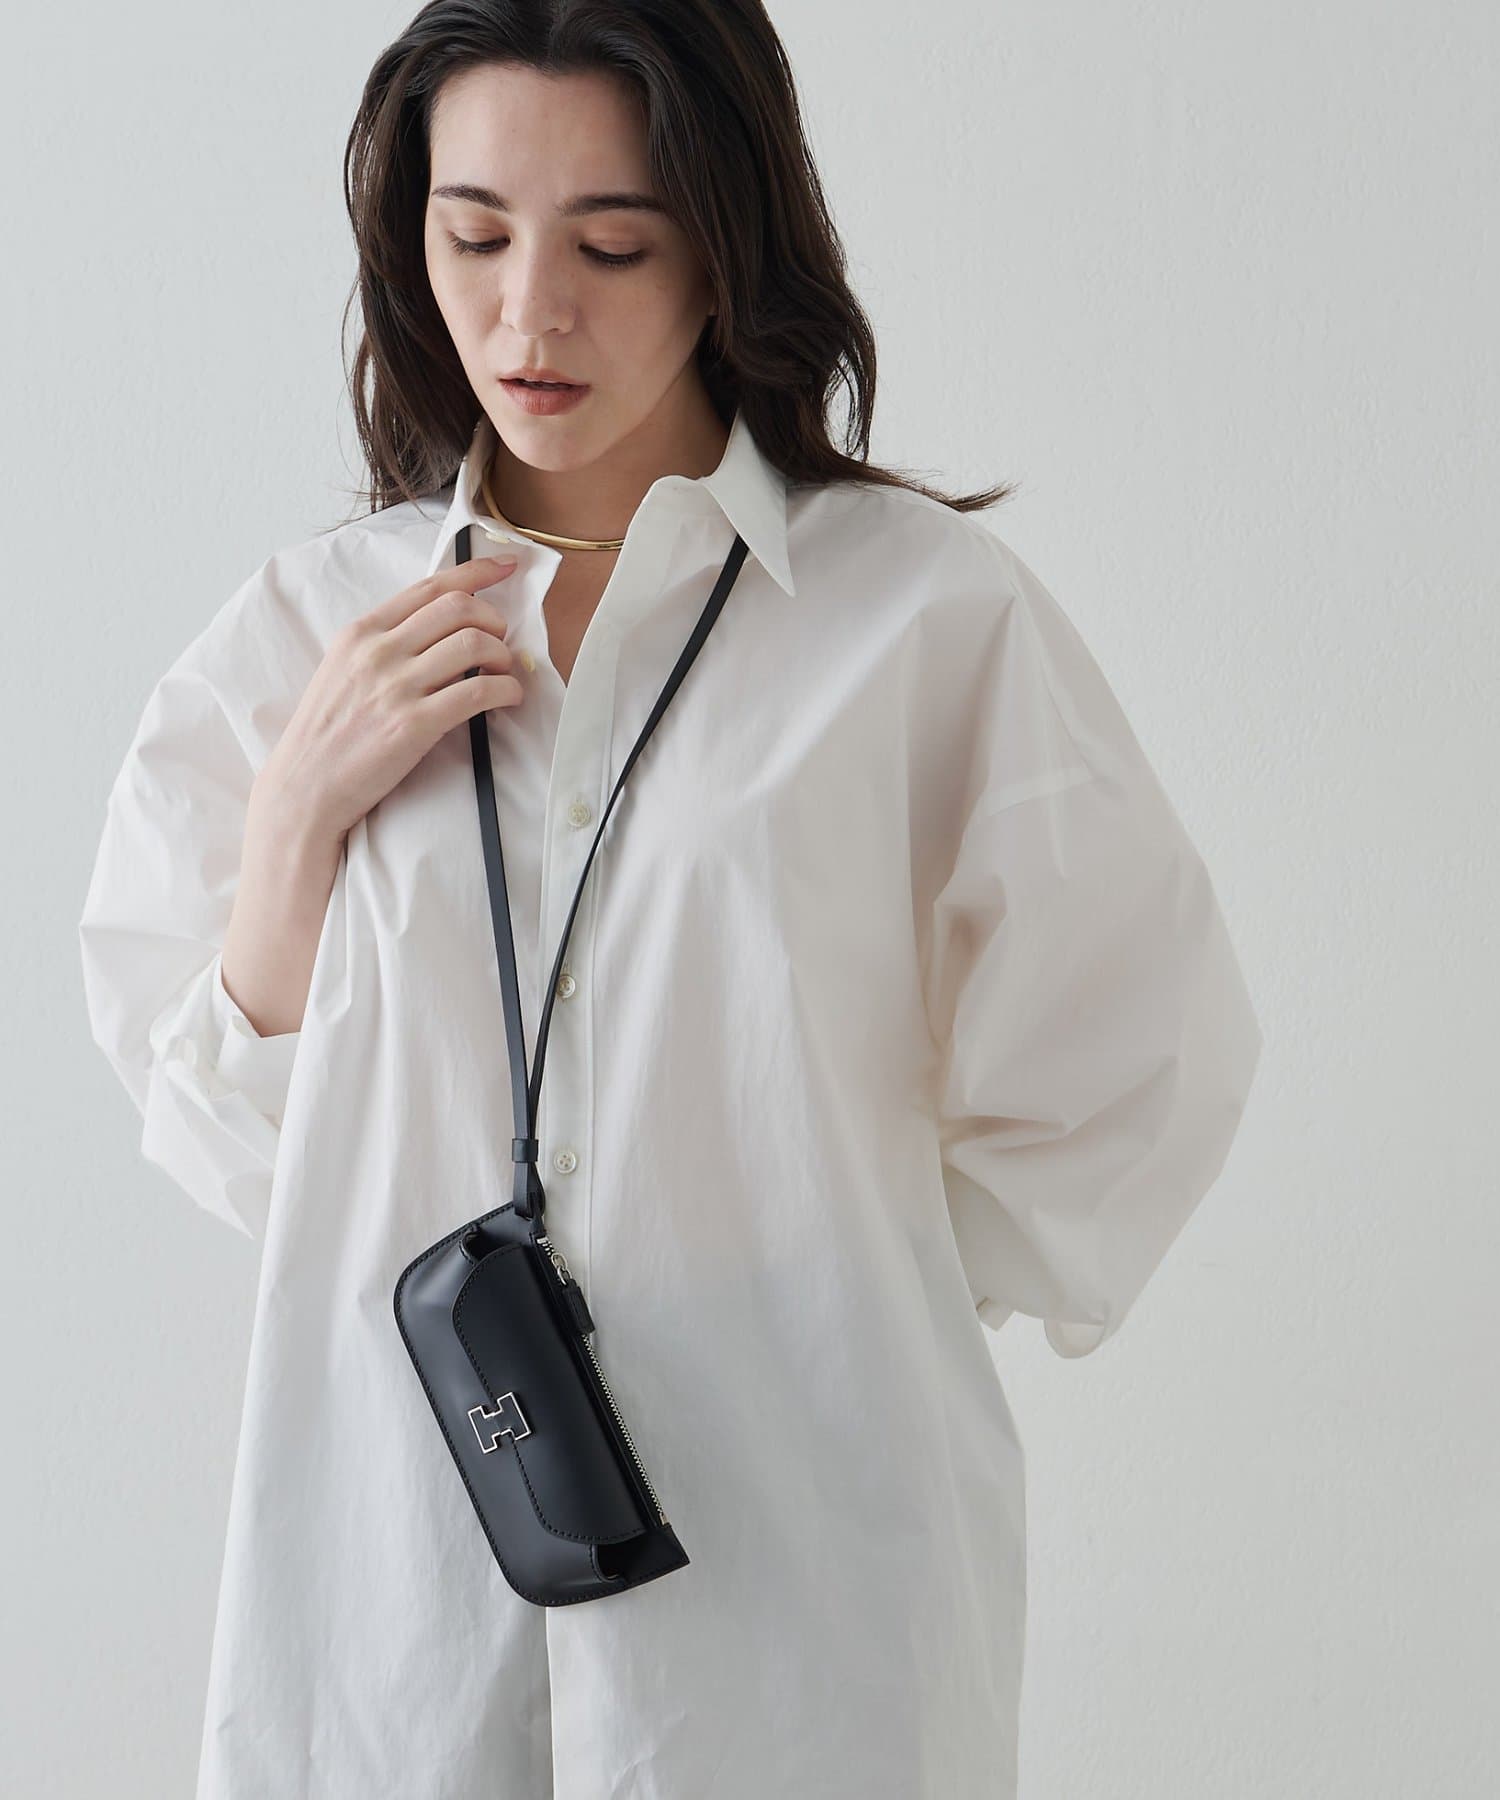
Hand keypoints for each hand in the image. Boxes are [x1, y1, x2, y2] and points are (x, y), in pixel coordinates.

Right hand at [256, 553, 522, 841]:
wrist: (304, 788)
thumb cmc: (326, 736)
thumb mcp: (343, 672)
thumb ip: (384, 647)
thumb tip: (439, 633)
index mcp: (361, 633)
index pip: (429, 587)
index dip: (476, 572)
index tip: (505, 567)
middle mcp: (378, 651)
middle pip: (458, 608)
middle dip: (493, 619)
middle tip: (501, 641)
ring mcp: (396, 686)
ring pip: (474, 644)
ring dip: (503, 655)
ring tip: (503, 673)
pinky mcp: (415, 724)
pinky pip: (479, 691)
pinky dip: (506, 690)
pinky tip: (508, 698)